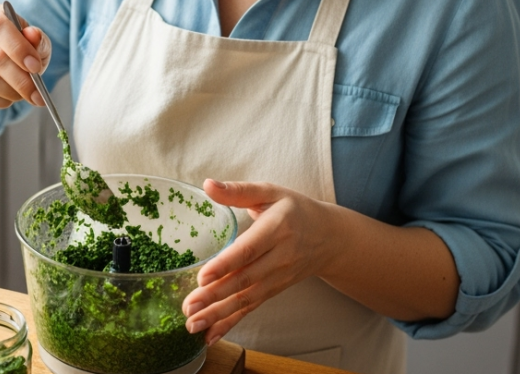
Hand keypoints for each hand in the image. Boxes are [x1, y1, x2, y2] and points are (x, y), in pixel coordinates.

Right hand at [0, 4, 51, 108]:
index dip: (18, 48)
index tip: (36, 67)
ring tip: (23, 95)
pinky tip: (9, 99)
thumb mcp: (36, 44)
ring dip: (10, 91)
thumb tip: (33, 35)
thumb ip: (38, 41)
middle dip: (20, 79)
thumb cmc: (21, 51)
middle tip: (36, 93)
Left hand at [181, 179, 337, 344]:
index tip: (203, 277)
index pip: (249, 250)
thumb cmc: (294, 209)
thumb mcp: (269, 192)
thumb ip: (238, 191)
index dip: (226, 265)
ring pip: (247, 299)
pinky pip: (252, 308)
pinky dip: (231, 322)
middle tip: (189, 308)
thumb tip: (207, 185)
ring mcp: (278, 277)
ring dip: (219, 314)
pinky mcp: (274, 290)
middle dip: (216, 297)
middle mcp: (280, 257)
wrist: (329, 237)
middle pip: (245, 280)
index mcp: (277, 228)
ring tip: (194, 325)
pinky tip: (211, 335)